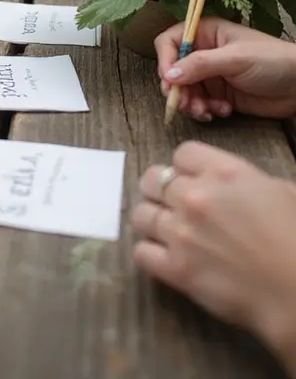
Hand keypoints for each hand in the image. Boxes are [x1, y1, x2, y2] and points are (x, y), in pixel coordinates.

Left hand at [133, 142, 295, 370]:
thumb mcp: (281, 191)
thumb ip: (248, 181)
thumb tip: (238, 186)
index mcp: (223, 173)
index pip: (182, 154)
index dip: (186, 167)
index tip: (192, 179)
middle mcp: (194, 196)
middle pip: (153, 179)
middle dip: (160, 189)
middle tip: (172, 203)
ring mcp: (181, 232)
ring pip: (142, 214)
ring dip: (152, 219)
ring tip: (165, 230)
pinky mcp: (175, 269)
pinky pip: (141, 252)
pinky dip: (148, 253)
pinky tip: (163, 256)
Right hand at [156, 17, 295, 121]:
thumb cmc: (272, 60)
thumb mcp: (235, 59)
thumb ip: (200, 65)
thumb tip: (169, 75)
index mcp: (206, 33)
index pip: (170, 41)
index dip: (165, 60)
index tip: (169, 80)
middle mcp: (203, 53)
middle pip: (173, 70)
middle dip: (178, 89)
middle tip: (186, 104)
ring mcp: (211, 75)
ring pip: (184, 90)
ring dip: (191, 103)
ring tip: (206, 111)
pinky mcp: (219, 95)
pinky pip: (200, 104)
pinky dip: (206, 110)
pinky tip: (224, 111)